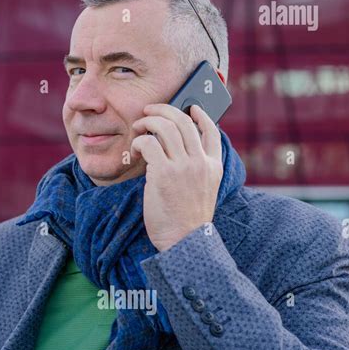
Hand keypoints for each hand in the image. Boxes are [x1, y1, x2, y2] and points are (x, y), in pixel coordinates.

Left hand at [130, 103, 222, 251]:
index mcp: (213, 167)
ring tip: (138, 127)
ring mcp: (183, 167)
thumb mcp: (202, 193)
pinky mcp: (163, 173)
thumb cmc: (187, 222)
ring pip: (165, 127)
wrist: (184, 242)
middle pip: (184, 121)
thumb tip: (174, 152)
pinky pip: (149, 143)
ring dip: (148, 122)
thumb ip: (195, 172)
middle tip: (149, 111)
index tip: (191, 108)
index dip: (201, 115)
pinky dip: (139, 141)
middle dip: (164, 110)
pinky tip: (135, 150)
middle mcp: (201, 163)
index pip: (212, 132)